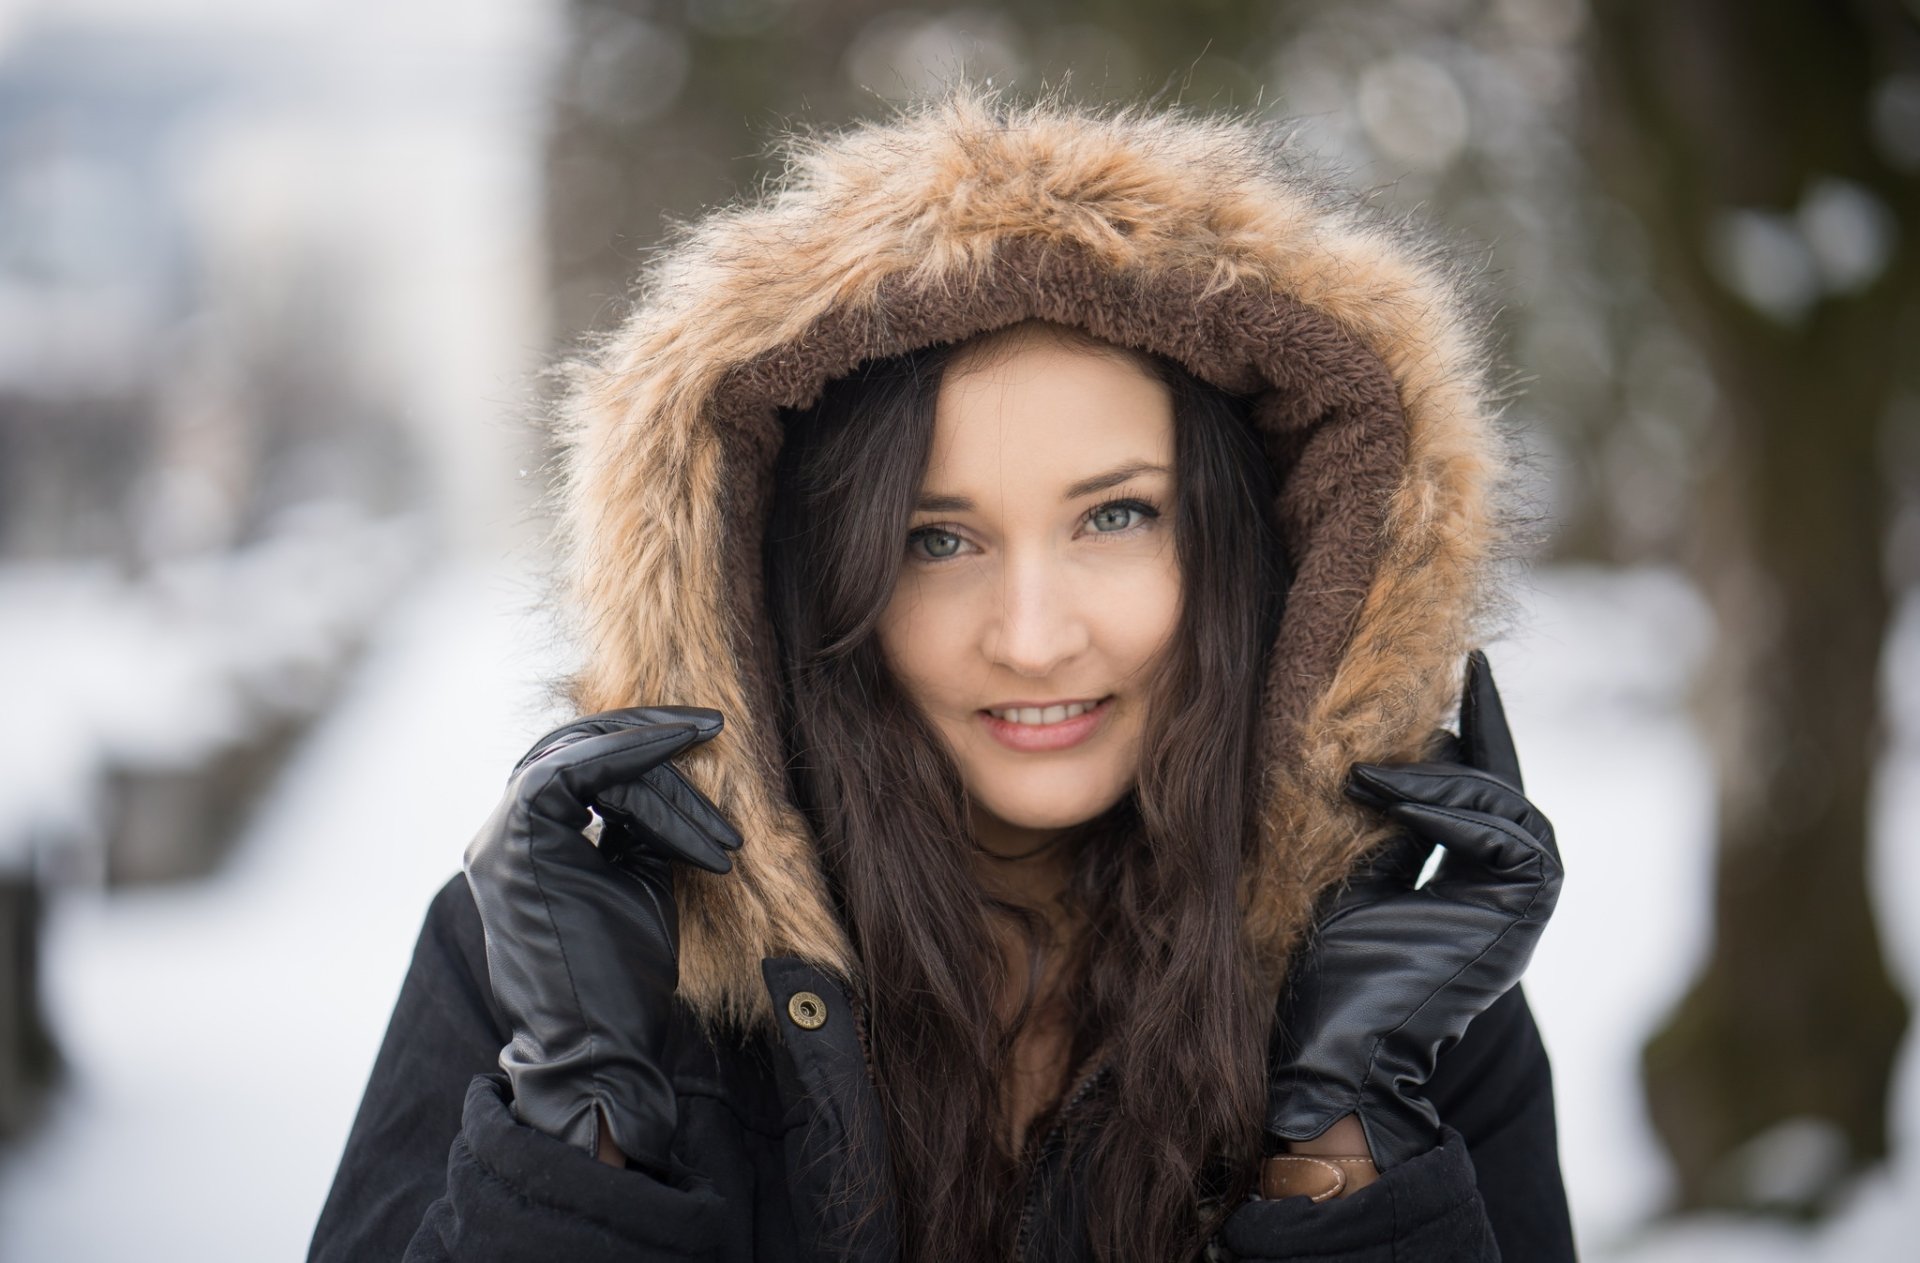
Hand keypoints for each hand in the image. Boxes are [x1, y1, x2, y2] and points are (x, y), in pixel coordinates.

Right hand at [462, 706, 742, 1173]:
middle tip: (712, 728)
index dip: (637, 742)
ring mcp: (503, 838)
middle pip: (574, 747)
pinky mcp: (518, 842)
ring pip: (585, 760)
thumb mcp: (638, 881)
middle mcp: (501, 834)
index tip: (704, 733)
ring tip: (719, 830)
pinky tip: (680, 758)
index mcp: (525, 843)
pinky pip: (576, 770)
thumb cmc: (622, 977)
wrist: (602, 1047)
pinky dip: (631, 757)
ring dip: (662, 777)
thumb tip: (665, 772)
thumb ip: (635, 827)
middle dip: (646, 734)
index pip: (576, 764)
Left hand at [1264, 649, 1561, 1170]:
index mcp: (1471, 877)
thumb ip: (1384, 824)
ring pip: (1501, 799)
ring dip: (1437, 774)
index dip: (1473, 727)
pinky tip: (1386, 792)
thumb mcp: (1354, 876)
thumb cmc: (1333, 974)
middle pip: (1500, 782)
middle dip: (1479, 725)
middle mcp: (1506, 882)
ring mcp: (1521, 895)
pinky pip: (1498, 827)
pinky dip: (1442, 804)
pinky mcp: (1522, 905)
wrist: (1339, 1047)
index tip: (1461, 663)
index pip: (1480, 785)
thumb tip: (1380, 755)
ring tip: (1367, 769)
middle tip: (1462, 666)